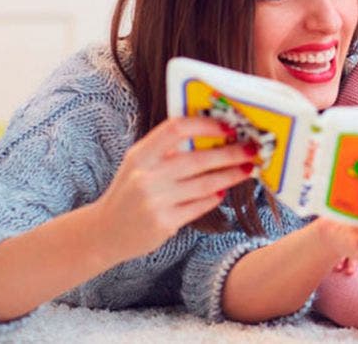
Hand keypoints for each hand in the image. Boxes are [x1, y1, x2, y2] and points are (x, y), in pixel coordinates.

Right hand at [92, 116, 255, 261]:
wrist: (105, 232)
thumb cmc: (130, 192)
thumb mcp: (139, 164)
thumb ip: (167, 150)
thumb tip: (213, 134)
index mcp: (140, 154)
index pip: (176, 129)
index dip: (205, 125)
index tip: (228, 126)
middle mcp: (145, 176)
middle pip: (198, 159)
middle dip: (230, 153)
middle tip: (252, 149)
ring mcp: (155, 201)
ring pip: (204, 184)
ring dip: (230, 175)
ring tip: (248, 169)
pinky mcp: (164, 223)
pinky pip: (199, 206)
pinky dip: (214, 198)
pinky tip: (222, 192)